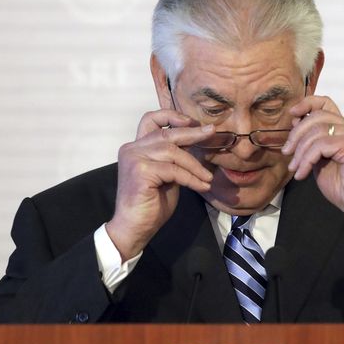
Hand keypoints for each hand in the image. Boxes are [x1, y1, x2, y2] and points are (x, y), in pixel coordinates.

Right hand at [106, 110, 214, 260]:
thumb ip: (174, 159)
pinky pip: (174, 170)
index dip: (171, 116)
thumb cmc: (150, 204)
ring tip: (208, 177)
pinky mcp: (141, 172)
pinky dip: (191, 178)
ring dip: (194, 164)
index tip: (191, 122)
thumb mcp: (166, 175)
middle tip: (212, 132)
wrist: (134, 228)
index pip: (150, 120)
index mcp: (135, 147)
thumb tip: (197, 144)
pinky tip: (202, 186)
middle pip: (166, 133)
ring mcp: (134, 159)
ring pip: (173, 151)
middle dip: (192, 133)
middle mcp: (131, 149)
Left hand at [282, 96, 343, 231]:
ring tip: (296, 168)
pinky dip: (307, 160)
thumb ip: (311, 141)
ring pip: (316, 131)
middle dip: (296, 135)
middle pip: (315, 117)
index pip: (325, 103)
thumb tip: (295, 122)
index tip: (291, 114)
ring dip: (300, 152)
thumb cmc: (343, 184)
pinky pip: (320, 145)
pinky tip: (303, 173)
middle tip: (287, 154)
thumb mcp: (319, 159)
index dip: (306, 104)